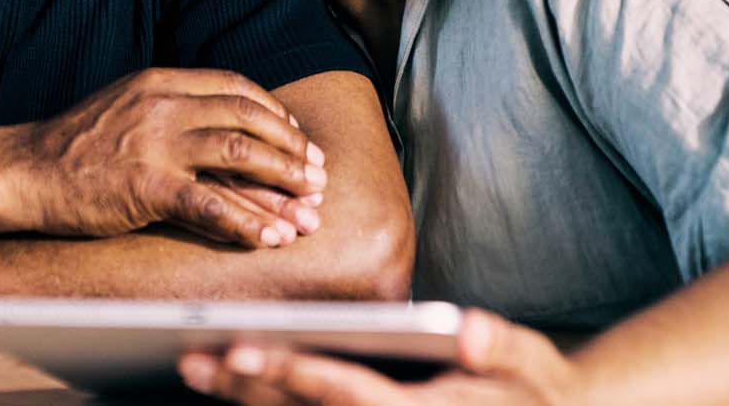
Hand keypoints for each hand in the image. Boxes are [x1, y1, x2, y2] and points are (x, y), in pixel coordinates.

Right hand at [13, 67, 328, 248]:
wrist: (23, 171)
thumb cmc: (74, 147)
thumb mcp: (126, 107)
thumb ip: (170, 110)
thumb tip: (224, 133)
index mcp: (161, 81)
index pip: (236, 88)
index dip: (275, 114)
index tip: (297, 139)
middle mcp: (163, 104)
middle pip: (249, 118)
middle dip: (292, 149)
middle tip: (318, 177)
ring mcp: (155, 143)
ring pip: (240, 154)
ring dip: (282, 183)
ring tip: (308, 210)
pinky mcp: (145, 185)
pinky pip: (210, 203)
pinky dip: (246, 222)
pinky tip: (268, 239)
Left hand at [177, 309, 579, 405]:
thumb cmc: (535, 391)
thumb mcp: (531, 364)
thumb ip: (501, 348)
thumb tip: (475, 330)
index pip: (344, 392)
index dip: (292, 371)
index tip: (243, 350)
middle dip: (247, 386)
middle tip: (192, 359)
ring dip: (245, 400)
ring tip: (196, 367)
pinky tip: (234, 387)